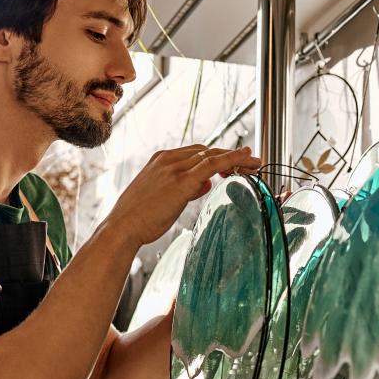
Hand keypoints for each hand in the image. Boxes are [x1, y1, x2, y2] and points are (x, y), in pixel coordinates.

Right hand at [102, 144, 261, 247]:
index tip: (235, 162)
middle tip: (252, 162)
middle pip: (207, 151)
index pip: (197, 153)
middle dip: (231, 156)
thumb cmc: (139, 218)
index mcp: (161, 160)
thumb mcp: (164, 198)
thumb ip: (185, 188)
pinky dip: (232, 159)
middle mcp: (168, 159)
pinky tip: (246, 160)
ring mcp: (175, 168)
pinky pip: (213, 164)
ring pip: (213, 155)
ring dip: (237, 158)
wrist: (122, 227)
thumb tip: (206, 183)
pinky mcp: (182, 181)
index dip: (218, 156)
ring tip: (256, 163)